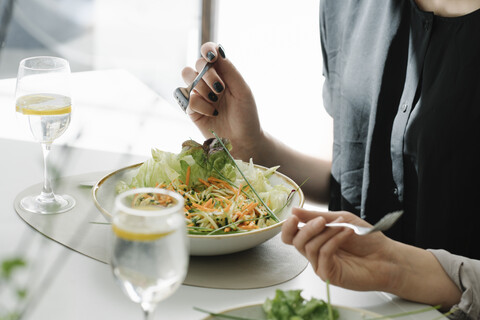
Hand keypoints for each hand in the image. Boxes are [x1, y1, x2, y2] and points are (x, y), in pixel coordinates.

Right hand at [181, 42, 263, 159]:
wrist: (243, 141)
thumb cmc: (246, 115)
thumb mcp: (243, 91)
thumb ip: (230, 71)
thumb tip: (217, 51)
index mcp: (222, 73)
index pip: (209, 53)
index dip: (207, 50)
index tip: (212, 57)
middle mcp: (208, 81)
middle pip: (196, 65)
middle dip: (207, 74)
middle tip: (220, 88)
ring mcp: (199, 95)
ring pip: (188, 79)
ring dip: (202, 89)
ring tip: (215, 102)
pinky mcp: (191, 109)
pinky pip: (187, 98)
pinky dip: (199, 105)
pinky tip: (211, 113)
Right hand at [282, 208, 398, 291]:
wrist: (387, 257)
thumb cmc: (366, 240)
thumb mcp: (341, 219)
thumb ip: (316, 216)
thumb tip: (294, 210)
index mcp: (315, 239)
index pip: (291, 236)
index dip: (287, 227)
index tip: (293, 217)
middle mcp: (315, 253)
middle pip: (295, 242)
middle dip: (307, 228)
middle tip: (322, 221)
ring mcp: (320, 265)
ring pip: (309, 247)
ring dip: (326, 233)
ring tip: (342, 226)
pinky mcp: (329, 275)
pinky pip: (323, 254)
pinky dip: (334, 240)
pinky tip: (347, 233)